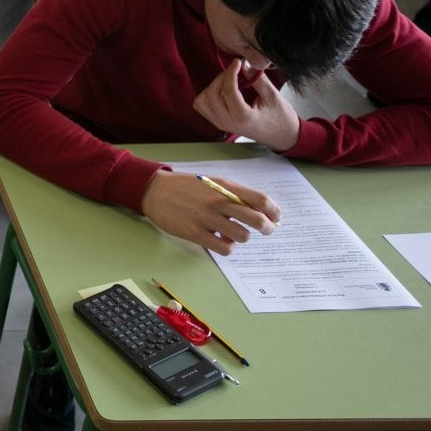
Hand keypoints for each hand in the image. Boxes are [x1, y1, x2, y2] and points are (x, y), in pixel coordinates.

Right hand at [139, 170, 279, 255]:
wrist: (154, 190)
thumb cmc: (186, 187)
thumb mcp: (212, 183)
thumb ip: (233, 195)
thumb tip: (257, 212)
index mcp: (225, 187)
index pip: (260, 200)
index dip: (274, 211)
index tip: (275, 218)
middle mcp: (219, 201)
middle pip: (257, 219)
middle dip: (267, 228)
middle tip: (265, 230)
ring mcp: (207, 218)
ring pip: (242, 236)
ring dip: (243, 238)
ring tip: (234, 235)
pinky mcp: (195, 233)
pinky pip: (223, 247)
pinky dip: (228, 248)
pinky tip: (221, 242)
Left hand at [193, 58, 301, 151]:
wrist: (282, 136)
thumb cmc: (281, 117)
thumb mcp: (273, 95)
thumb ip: (257, 79)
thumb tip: (244, 64)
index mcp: (242, 116)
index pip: (227, 90)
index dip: (230, 72)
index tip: (238, 62)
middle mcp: (227, 122)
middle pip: (210, 94)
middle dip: (221, 78)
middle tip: (234, 71)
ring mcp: (221, 124)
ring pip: (202, 101)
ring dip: (212, 87)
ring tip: (228, 81)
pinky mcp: (219, 123)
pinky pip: (202, 108)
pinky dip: (208, 96)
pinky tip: (223, 90)